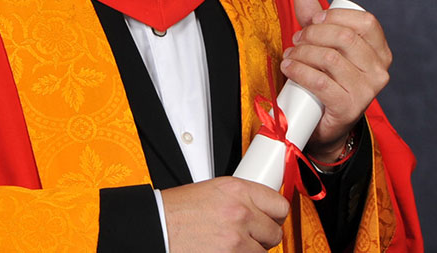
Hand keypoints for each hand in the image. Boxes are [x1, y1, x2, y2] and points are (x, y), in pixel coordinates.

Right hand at [160, 176, 289, 251]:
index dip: (275, 215)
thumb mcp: (212, 191)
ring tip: (229, 245)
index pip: (280, 205)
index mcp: (237, 190)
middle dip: (263, 237)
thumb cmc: (177, 211)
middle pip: (275, 232)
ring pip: (263, 252)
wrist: (156, 228)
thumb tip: (261, 210)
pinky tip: (225, 251)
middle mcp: (240, 213)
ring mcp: (237, 240)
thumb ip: (240, 199)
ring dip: (250, 251)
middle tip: (247, 236)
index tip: (270, 219)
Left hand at [281, 0, 392, 161]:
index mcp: (380, 52)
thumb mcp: (323, 47)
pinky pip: (320, 82)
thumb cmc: (327, 80)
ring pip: (330, 59)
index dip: (337, 16)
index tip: (314, 19)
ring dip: (303, 53)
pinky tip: (288, 67)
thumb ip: (315, 21)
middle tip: (297, 40)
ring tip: (290, 55)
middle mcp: (380, 71)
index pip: (367, 22)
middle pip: (345, 38)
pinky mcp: (349, 108)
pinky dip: (299, 71)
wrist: (325, 125)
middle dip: (314, 33)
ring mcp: (367, 92)